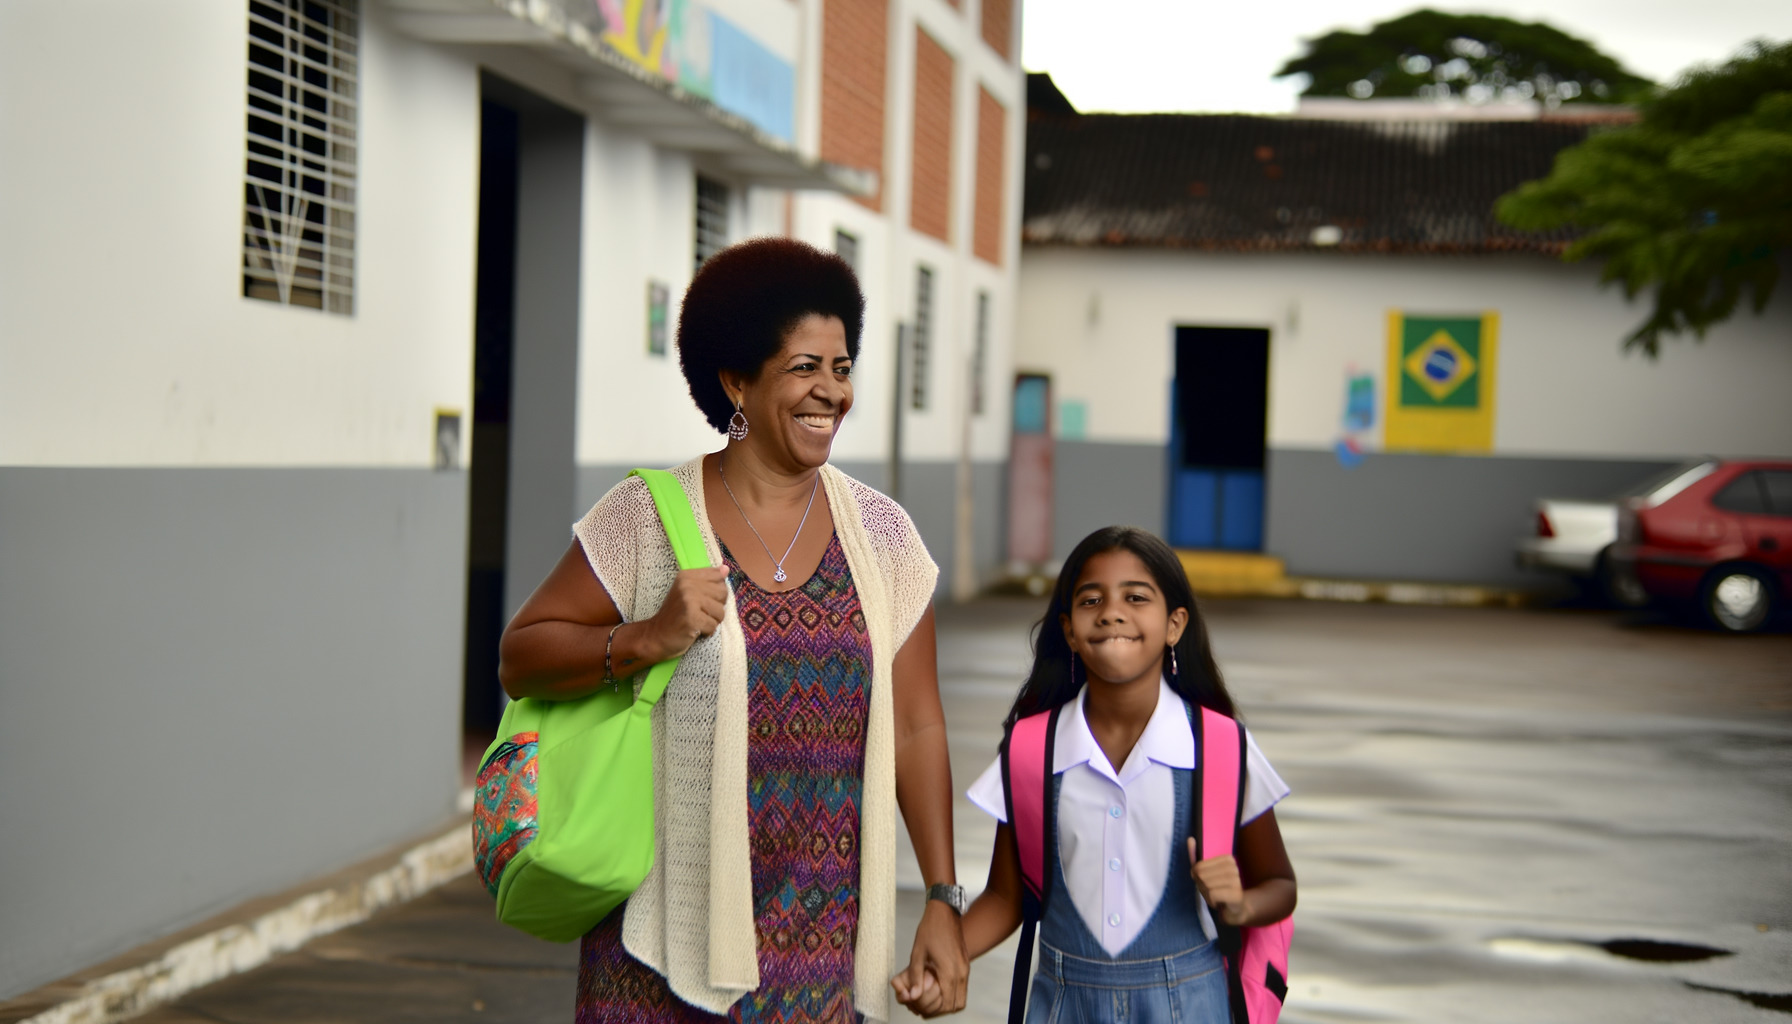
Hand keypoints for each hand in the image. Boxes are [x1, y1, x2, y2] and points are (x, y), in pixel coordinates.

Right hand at [642, 567, 728, 661]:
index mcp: (687, 576)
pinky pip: (713, 625)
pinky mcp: (692, 618)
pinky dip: (707, 631)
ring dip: (712, 621)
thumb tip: (726, 569)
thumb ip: (707, 580)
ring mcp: (689, 601)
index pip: (719, 577)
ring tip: (698, 622)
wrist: (656, 636)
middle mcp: (687, 585)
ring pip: (721, 612)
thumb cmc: (675, 615)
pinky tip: (695, 630)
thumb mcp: (687, 592)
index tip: (702, 599)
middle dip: (716, 607)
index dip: (716, 592)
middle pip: (723, 593)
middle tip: (700, 613)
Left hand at [893, 900, 966, 1016]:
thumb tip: (912, 996)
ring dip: (948, 1002)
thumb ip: (915, 977)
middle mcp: (961, 973)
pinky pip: (962, 987)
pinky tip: (938, 986)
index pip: (947, 1004)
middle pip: (956, 1005)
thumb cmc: (930, 929)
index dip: (934, 1010)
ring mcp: (965, 968)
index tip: (921, 1006)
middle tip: (926, 1005)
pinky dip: (952, 993)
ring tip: (932, 997)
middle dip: (942, 1009)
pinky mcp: (965, 964)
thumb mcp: (917, 953)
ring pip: (961, 998)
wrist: (945, 911)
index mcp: (949, 972)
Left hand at [1190, 841, 1248, 926]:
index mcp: (1227, 858)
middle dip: (1202, 887)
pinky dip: (1211, 901)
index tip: (1209, 882)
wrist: (1235, 909)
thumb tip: (1190, 839)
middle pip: (1201, 875)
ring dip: (1207, 894)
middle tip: (1212, 891)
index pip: (1198, 867)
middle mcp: (1234, 867)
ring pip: (1206, 885)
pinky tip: (1219, 902)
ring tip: (1216, 896)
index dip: (1198, 878)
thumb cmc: (1218, 890)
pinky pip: (1212, 894)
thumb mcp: (1205, 873)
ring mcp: (1237, 880)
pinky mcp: (1236, 894)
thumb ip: (1195, 857)